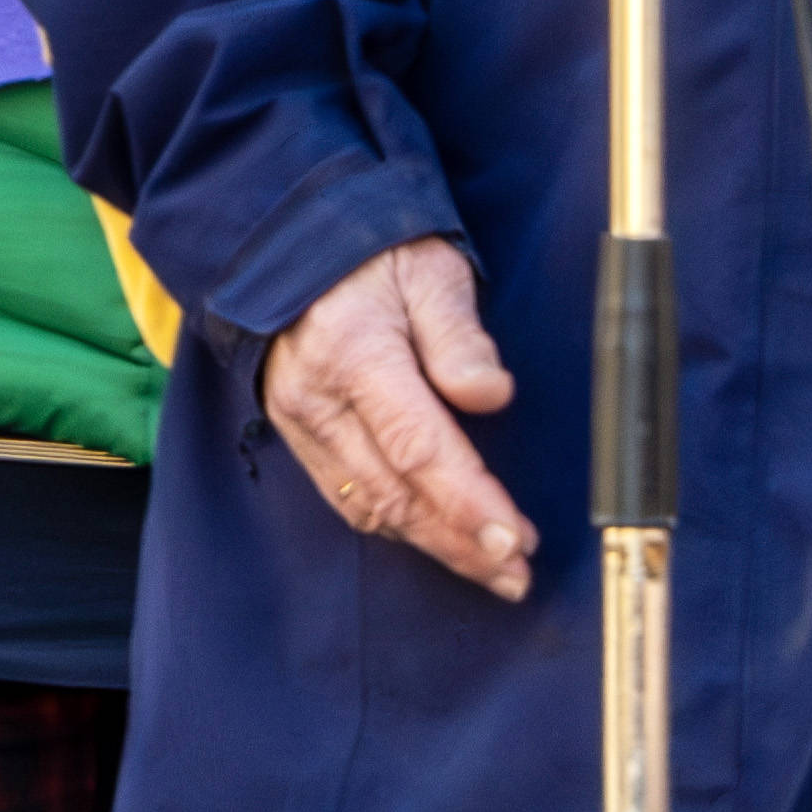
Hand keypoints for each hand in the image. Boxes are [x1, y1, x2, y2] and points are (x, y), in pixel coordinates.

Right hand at [259, 238, 534, 599]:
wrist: (294, 237)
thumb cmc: (373, 248)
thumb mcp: (429, 269)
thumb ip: (460, 334)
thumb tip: (491, 395)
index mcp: (354, 352)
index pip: (418, 448)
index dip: (468, 502)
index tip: (513, 540)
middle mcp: (317, 397)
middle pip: (394, 494)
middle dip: (460, 543)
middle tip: (517, 574)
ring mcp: (298, 420)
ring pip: (369, 507)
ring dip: (432, 544)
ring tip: (490, 567)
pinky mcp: (294, 430)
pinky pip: (344, 495)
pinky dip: (394, 524)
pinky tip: (434, 536)